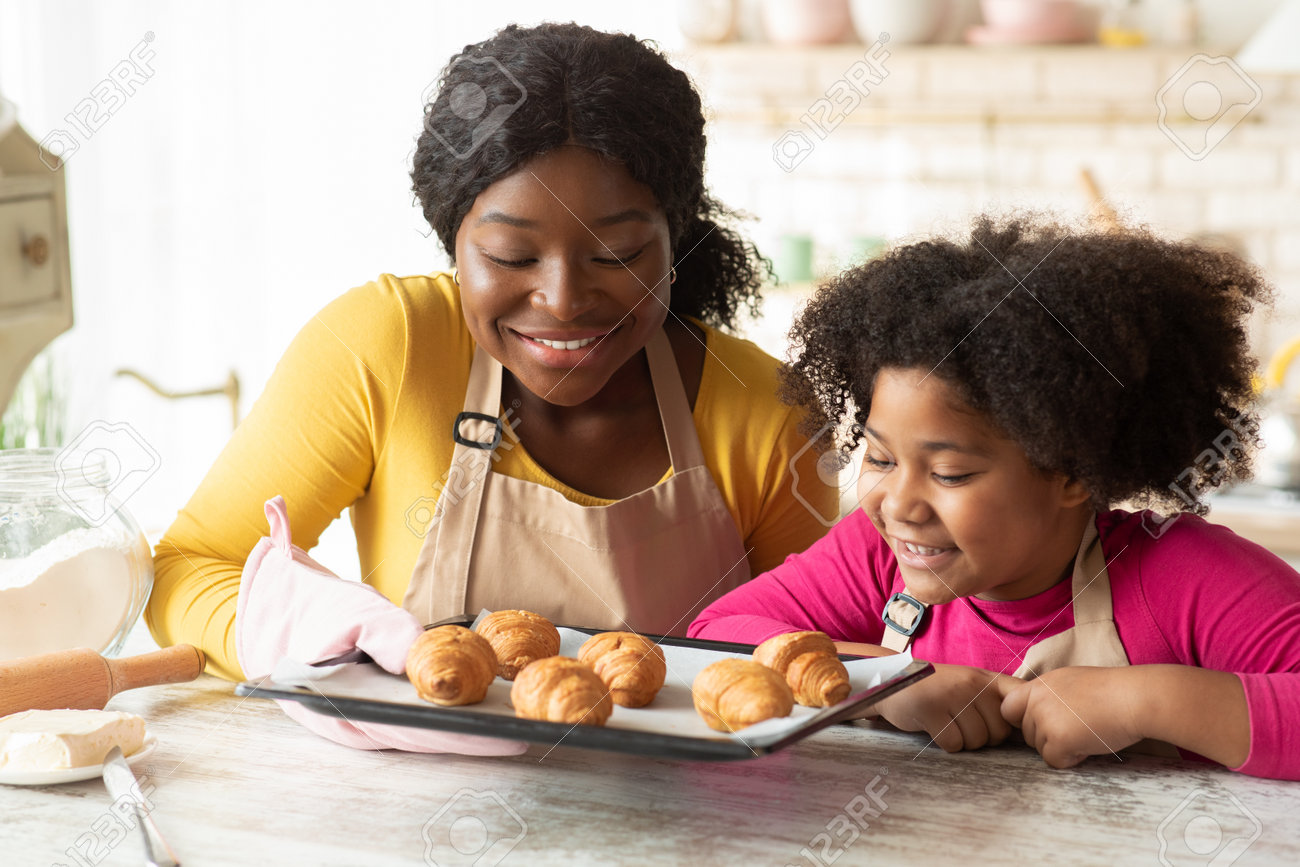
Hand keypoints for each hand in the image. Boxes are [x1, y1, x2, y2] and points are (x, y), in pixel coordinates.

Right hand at [236, 496, 525, 755]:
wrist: (285, 612)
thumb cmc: (316, 615)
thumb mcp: (348, 613)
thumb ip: (383, 633)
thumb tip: (418, 656)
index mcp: (345, 712)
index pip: (415, 733)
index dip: (463, 737)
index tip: (505, 737)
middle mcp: (363, 726)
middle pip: (430, 738)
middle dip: (479, 737)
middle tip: (531, 731)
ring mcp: (375, 718)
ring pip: (430, 729)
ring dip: (473, 726)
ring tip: (523, 718)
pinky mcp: (387, 706)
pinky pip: (426, 714)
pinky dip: (456, 709)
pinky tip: (492, 701)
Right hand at [872, 663, 1020, 752]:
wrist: (892, 680)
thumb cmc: (938, 690)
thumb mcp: (969, 684)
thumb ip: (996, 699)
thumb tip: (1028, 730)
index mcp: (985, 677)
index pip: (1021, 696)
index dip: (1023, 718)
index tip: (1011, 727)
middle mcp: (971, 683)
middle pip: (999, 732)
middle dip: (985, 738)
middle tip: (964, 725)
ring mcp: (951, 695)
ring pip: (977, 740)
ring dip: (964, 742)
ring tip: (949, 724)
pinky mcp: (931, 709)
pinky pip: (953, 743)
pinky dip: (946, 743)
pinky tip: (935, 728)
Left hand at [1000, 666, 1141, 768]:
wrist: (1134, 697)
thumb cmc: (1111, 691)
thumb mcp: (1070, 681)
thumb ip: (1049, 696)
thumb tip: (1036, 714)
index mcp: (1038, 685)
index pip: (1008, 708)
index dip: (1024, 721)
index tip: (1046, 724)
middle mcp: (1035, 700)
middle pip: (1027, 733)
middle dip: (1049, 737)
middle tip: (1078, 727)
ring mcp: (1044, 719)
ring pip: (1040, 749)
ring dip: (1062, 747)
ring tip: (1086, 732)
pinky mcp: (1057, 739)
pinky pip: (1053, 761)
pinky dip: (1071, 759)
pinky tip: (1089, 743)